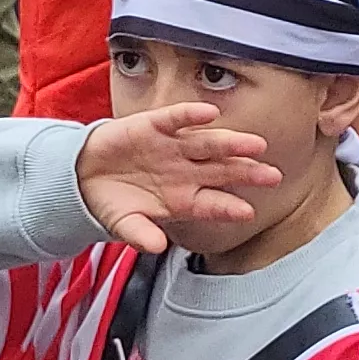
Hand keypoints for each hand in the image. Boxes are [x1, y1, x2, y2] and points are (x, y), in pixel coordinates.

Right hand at [73, 102, 282, 252]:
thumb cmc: (113, 202)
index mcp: (183, 198)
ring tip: (255, 144)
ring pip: (208, 144)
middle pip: (222, 171)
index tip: (249, 212)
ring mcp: (174, 148)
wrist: (84, 174)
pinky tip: (210, 113)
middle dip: (247, 173)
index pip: (213, 204)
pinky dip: (191, 114)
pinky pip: (177, 118)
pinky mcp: (155, 125)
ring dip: (231, 143)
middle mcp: (186, 171)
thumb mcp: (124, 223)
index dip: (230, 208)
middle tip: (273, 176)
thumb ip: (140, 234)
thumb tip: (156, 247)